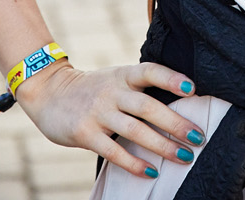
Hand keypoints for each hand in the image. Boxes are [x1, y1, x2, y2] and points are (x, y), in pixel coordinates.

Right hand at [15, 62, 204, 177]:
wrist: (46, 93)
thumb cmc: (91, 90)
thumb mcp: (113, 80)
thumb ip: (139, 91)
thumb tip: (182, 112)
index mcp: (121, 76)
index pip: (148, 71)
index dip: (170, 79)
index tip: (192, 89)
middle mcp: (110, 92)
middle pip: (147, 106)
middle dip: (175, 123)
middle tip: (198, 137)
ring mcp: (96, 112)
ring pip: (134, 130)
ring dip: (162, 145)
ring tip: (185, 157)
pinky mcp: (84, 132)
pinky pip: (113, 150)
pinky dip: (134, 163)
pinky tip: (151, 172)